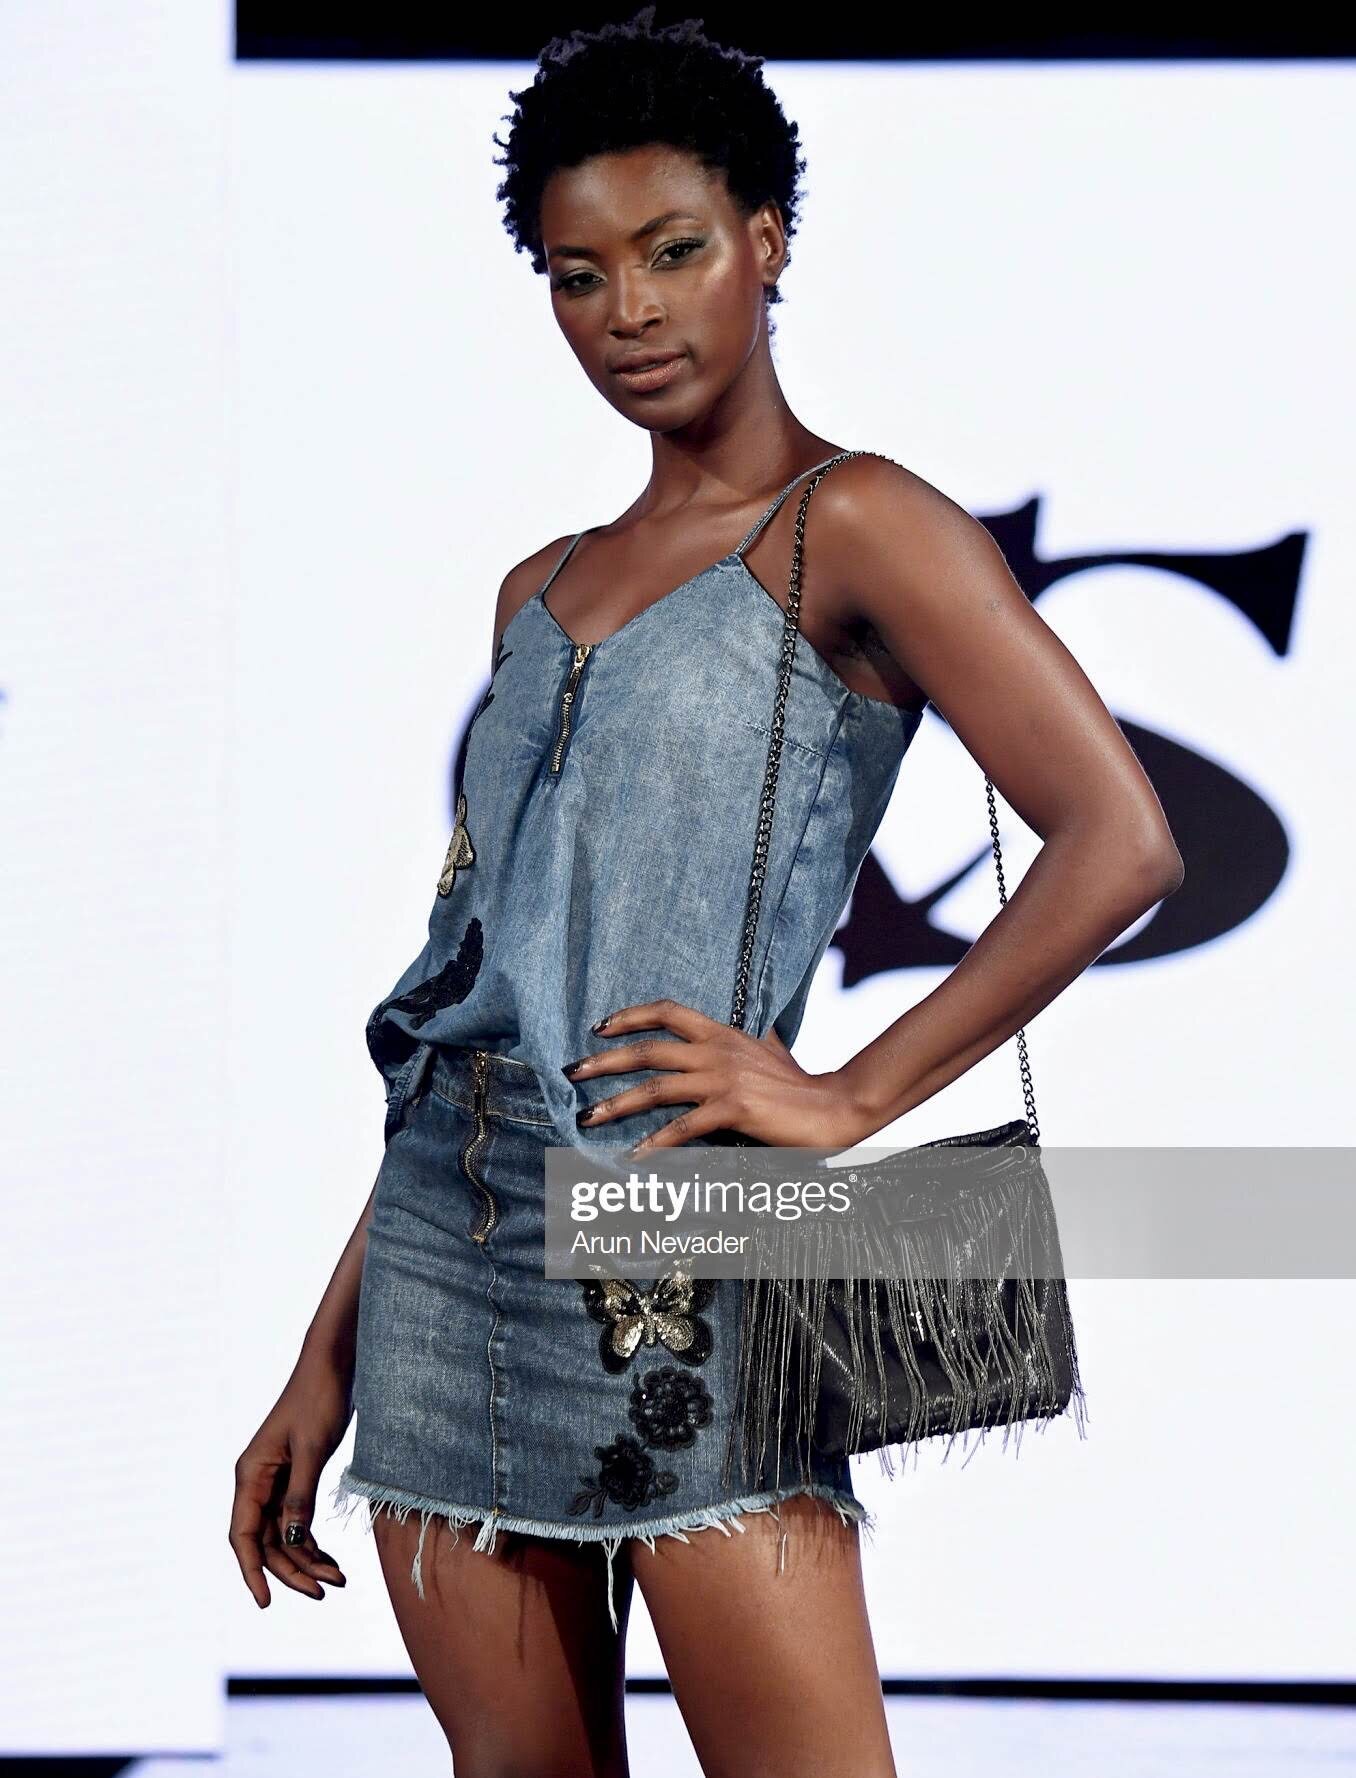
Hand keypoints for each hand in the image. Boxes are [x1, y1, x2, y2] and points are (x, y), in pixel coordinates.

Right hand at [229, 1350, 353, 1607]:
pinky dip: (312, 1540)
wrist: (334, 1364)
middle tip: (325, 1591)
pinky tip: (331, 1558)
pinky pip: (296, 1520)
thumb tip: (294, 1541)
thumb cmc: (320, 1398)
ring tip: (338, 1579)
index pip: (243, 1536)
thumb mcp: (312, 1449)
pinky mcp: (295, 1476)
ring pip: (283, 1534)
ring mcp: (276, 1479)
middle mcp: (257, 1481)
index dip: (253, 1572)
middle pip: (266, 1542)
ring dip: (307, 1558)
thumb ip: (300, 1495)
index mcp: (251, 1474)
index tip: (266, 1603)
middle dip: (292, 1570)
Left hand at [565, 998, 870, 1155]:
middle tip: (571, 1072)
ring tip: (587, 1119)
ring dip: (616, 1105)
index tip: (600, 1028)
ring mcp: (724, 1079)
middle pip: (648, 1049)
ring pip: (656, 1087)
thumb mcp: (769, 1050)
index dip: (630, 1016)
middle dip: (604, 1062)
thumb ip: (749, 1042)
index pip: (668, 1011)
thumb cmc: (802, 1085)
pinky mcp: (733, 1109)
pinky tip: (635, 1157)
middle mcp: (717, 1050)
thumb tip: (746, 1033)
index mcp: (723, 1033)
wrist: (835, 1106)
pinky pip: (683, 1127)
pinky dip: (655, 1143)